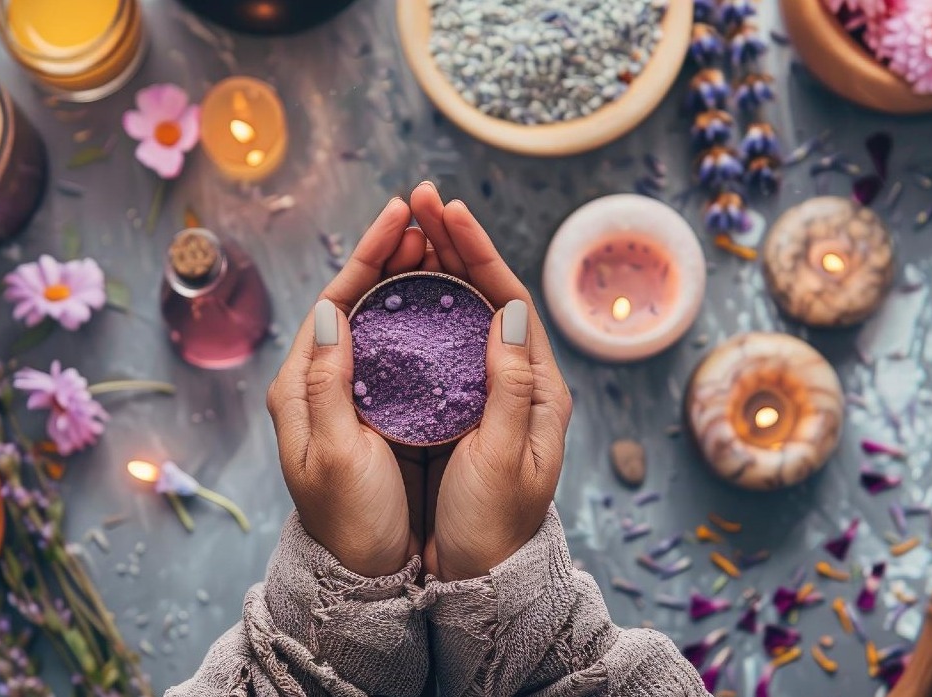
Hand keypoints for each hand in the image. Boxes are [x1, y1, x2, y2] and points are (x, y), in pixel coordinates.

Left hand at [266, 197, 430, 577]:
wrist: (363, 570)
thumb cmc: (347, 517)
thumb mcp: (331, 453)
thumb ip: (325, 384)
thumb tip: (329, 311)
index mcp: (299, 384)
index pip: (335, 298)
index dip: (369, 254)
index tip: (401, 216)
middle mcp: (320, 379)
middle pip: (356, 298)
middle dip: (392, 253)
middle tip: (428, 215)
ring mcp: (350, 391)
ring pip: (380, 316)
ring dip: (409, 277)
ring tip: (440, 241)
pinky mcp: (377, 407)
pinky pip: (398, 346)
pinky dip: (421, 315)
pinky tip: (447, 299)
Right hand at [409, 183, 572, 581]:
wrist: (477, 578)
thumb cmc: (494, 526)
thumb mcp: (505, 459)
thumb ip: (511, 387)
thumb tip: (511, 310)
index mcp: (540, 387)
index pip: (509, 298)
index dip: (476, 250)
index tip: (446, 211)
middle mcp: (515, 380)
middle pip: (483, 294)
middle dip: (450, 244)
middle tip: (418, 199)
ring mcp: (483, 391)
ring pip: (457, 313)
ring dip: (432, 267)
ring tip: (403, 227)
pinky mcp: (455, 406)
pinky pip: (436, 344)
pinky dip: (415, 310)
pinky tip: (391, 290)